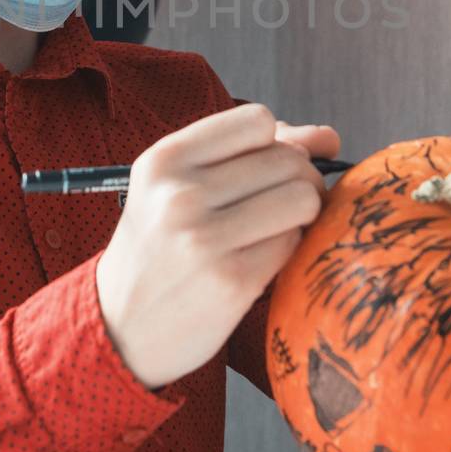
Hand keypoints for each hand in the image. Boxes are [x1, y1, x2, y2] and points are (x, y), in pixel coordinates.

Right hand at [96, 102, 340, 389]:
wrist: (121, 330)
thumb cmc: (161, 248)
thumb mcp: (180, 188)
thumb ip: (251, 153)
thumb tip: (329, 137)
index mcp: (165, 159)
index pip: (257, 121)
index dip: (274, 144)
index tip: (263, 170)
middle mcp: (180, 193)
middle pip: (288, 160)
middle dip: (298, 181)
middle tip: (275, 208)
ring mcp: (205, 238)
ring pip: (302, 198)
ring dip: (300, 216)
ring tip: (271, 232)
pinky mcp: (232, 281)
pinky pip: (294, 243)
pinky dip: (288, 250)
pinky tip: (259, 262)